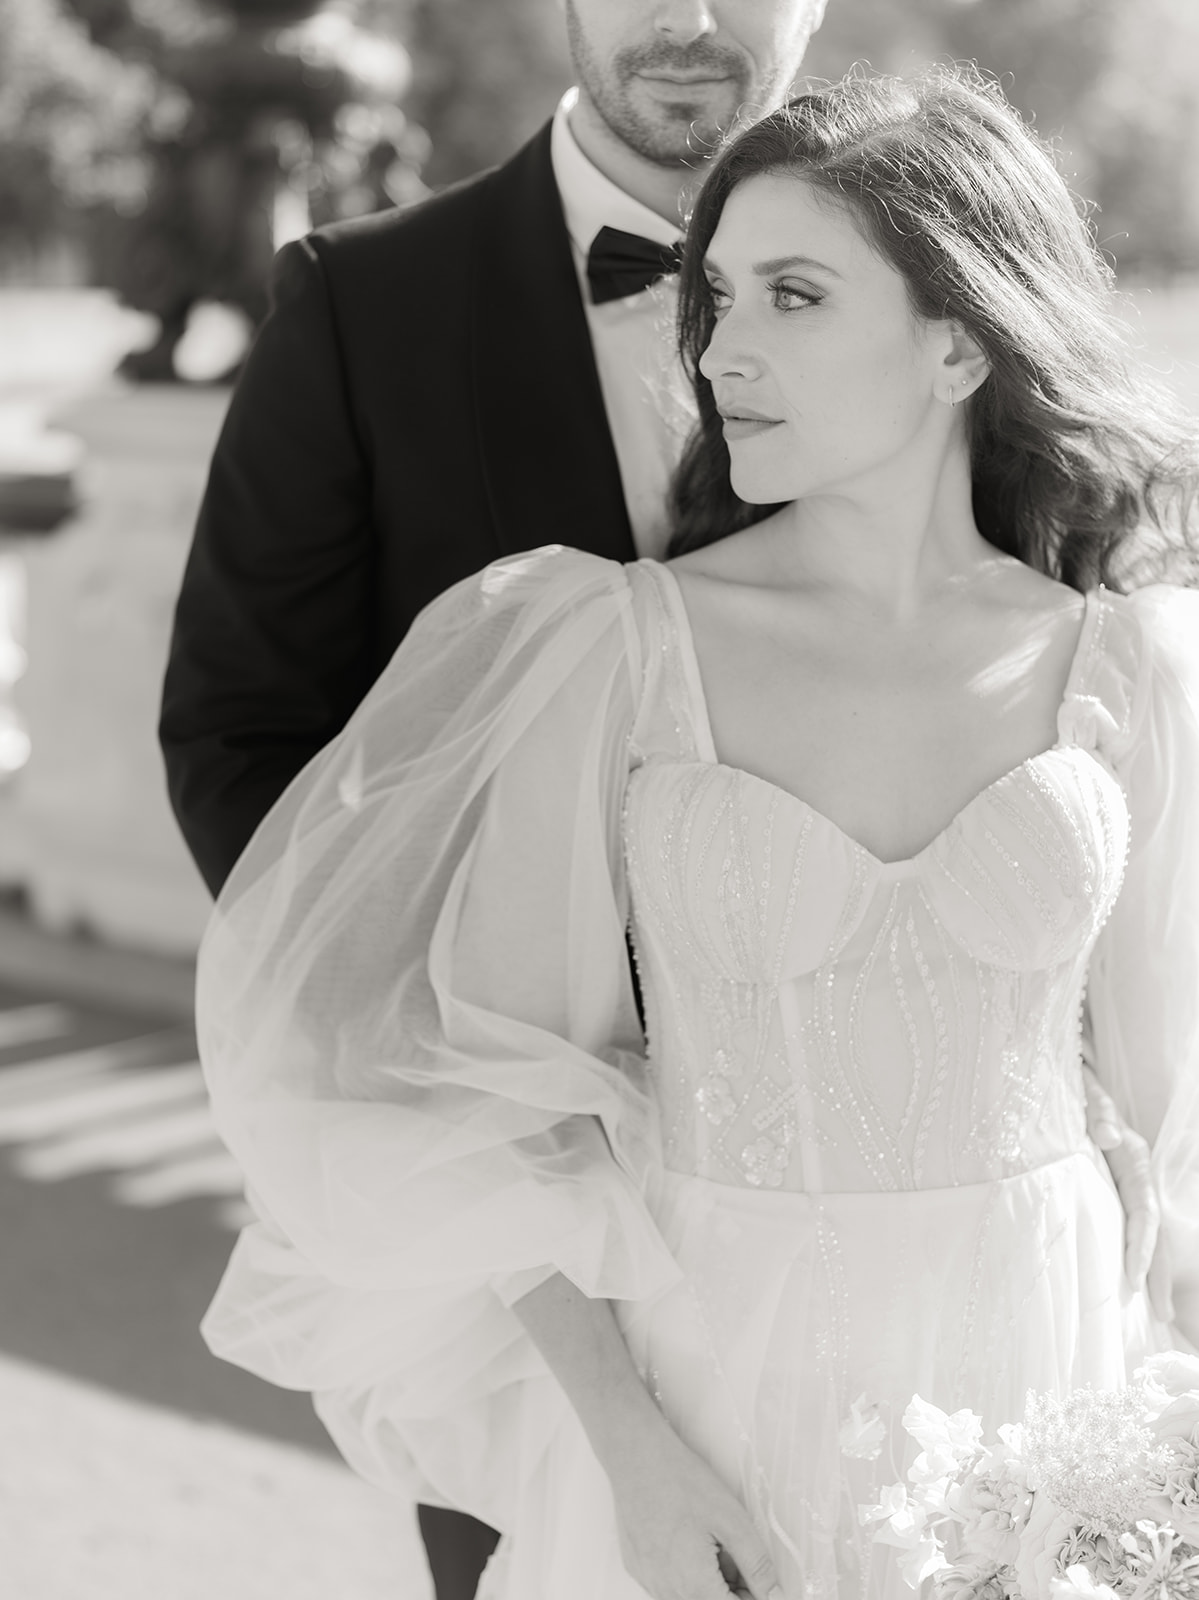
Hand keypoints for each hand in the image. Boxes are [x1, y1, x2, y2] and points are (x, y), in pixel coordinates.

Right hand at [604, 1411, 780, 1599]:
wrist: (636, 1455)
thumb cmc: (679, 1480)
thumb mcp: (732, 1521)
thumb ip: (757, 1565)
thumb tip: (774, 1594)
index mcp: (695, 1586)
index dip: (754, 1596)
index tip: (760, 1583)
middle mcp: (667, 1591)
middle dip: (732, 1587)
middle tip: (738, 1555)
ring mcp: (649, 1580)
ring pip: (690, 1594)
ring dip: (709, 1580)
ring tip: (713, 1541)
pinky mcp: (637, 1567)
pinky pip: (668, 1583)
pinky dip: (685, 1570)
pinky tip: (689, 1538)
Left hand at [1082, 1063, 1173, 1322]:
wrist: (1080, 1084)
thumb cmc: (1084, 1093)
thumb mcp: (1092, 1099)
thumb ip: (1100, 1114)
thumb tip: (1109, 1135)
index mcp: (1136, 1163)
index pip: (1145, 1215)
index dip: (1143, 1248)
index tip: (1135, 1281)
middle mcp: (1138, 1179)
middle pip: (1154, 1233)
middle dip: (1158, 1273)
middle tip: (1163, 1315)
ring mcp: (1128, 1186)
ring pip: (1145, 1234)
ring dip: (1150, 1270)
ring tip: (1157, 1314)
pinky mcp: (1114, 1191)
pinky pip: (1126, 1227)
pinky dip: (1131, 1254)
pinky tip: (1126, 1283)